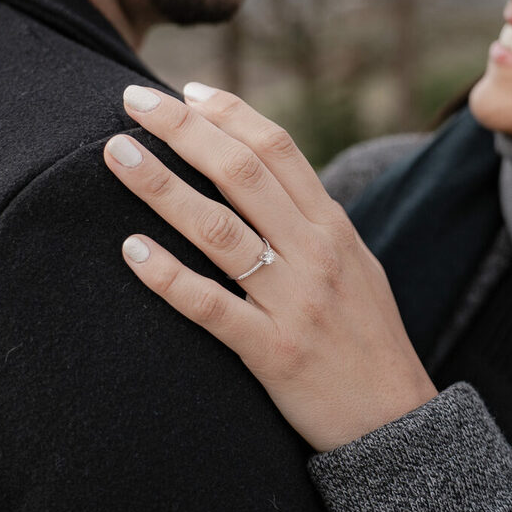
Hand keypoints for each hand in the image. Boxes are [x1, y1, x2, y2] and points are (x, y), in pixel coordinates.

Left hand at [103, 82, 439, 451]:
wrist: (396, 420)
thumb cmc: (366, 338)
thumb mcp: (353, 264)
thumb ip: (310, 220)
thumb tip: (261, 174)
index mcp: (332, 226)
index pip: (277, 149)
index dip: (227, 113)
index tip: (183, 91)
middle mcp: (315, 253)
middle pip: (241, 172)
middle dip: (182, 130)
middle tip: (132, 99)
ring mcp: (294, 301)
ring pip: (219, 229)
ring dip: (161, 186)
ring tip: (115, 154)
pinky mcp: (272, 351)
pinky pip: (212, 307)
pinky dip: (169, 276)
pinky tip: (131, 250)